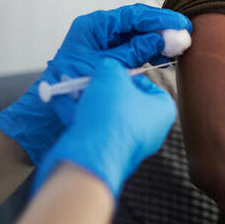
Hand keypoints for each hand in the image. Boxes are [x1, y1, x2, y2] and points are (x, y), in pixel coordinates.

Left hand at [0, 4, 190, 163]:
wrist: (49, 116)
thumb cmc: (70, 90)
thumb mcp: (106, 67)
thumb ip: (134, 52)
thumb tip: (162, 39)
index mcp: (93, 26)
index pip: (132, 16)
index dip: (159, 19)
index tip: (180, 23)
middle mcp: (99, 31)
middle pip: (137, 23)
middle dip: (162, 28)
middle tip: (186, 32)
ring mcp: (105, 44)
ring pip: (138, 36)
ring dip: (158, 40)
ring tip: (179, 45)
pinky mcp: (111, 58)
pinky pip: (135, 49)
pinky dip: (150, 52)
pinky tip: (166, 56)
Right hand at [32, 58, 176, 197]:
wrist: (90, 158)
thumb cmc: (111, 115)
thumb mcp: (111, 75)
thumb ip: (112, 66)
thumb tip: (107, 69)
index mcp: (163, 111)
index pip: (148, 85)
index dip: (126, 76)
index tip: (110, 73)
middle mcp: (150, 131)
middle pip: (124, 101)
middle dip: (102, 89)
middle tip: (88, 79)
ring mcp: (129, 146)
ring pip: (106, 116)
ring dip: (87, 101)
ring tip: (70, 88)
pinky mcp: (106, 155)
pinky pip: (93, 130)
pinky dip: (78, 117)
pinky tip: (61, 104)